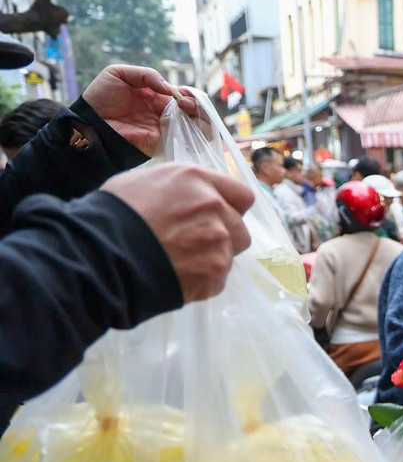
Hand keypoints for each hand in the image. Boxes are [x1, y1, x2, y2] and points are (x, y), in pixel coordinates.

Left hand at [80, 65, 199, 155]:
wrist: (90, 121)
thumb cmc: (100, 97)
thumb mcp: (119, 73)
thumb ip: (146, 74)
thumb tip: (170, 89)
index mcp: (154, 97)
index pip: (180, 95)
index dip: (186, 92)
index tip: (182, 92)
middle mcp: (162, 113)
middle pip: (192, 110)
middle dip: (195, 103)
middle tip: (184, 101)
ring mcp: (165, 128)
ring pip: (196, 124)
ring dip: (199, 115)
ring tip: (186, 107)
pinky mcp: (164, 141)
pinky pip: (188, 139)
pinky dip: (196, 129)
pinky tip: (187, 119)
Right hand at [102, 163, 253, 301]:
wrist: (101, 254)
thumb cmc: (113, 214)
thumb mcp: (144, 182)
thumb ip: (181, 189)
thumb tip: (192, 199)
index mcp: (197, 180)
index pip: (242, 195)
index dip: (231, 207)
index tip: (219, 217)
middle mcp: (215, 207)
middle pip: (240, 229)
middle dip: (222, 237)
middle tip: (192, 244)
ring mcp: (218, 241)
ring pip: (230, 254)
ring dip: (211, 259)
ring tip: (179, 261)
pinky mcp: (214, 272)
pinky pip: (217, 279)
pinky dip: (201, 280)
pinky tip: (176, 276)